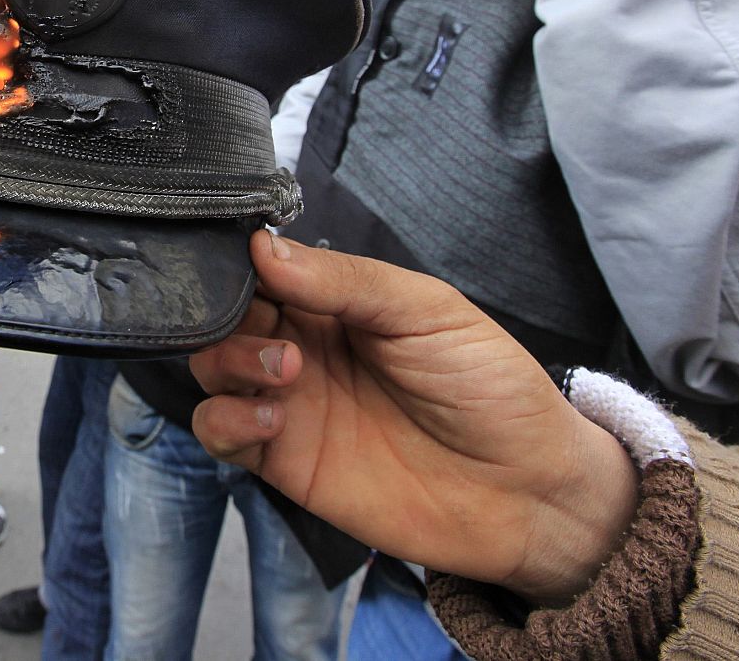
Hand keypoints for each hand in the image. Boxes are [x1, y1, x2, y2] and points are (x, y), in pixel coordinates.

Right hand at [190, 233, 637, 606]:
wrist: (526, 490)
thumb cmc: (490, 388)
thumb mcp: (426, 310)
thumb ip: (345, 280)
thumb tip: (265, 247)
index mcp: (336, 301)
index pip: (263, 267)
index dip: (243, 262)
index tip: (244, 262)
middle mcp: (303, 346)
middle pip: (225, 315)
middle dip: (227, 312)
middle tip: (276, 331)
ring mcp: (289, 403)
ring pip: (212, 369)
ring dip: (229, 361)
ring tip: (286, 371)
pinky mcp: (283, 461)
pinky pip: (219, 433)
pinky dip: (225, 418)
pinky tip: (273, 416)